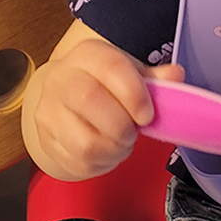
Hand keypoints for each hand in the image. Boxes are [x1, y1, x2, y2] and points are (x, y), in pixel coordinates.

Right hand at [32, 38, 183, 179]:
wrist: (68, 97)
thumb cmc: (106, 84)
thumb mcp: (132, 73)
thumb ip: (156, 78)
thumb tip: (175, 76)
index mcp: (87, 55)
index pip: (110, 67)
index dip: (134, 94)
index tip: (148, 115)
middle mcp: (60, 79)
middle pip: (89, 100)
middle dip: (122, 126)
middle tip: (134, 132)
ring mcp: (48, 112)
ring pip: (83, 142)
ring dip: (113, 151)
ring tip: (122, 144)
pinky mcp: (45, 141)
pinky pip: (77, 163)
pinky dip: (101, 165)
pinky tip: (107, 153)